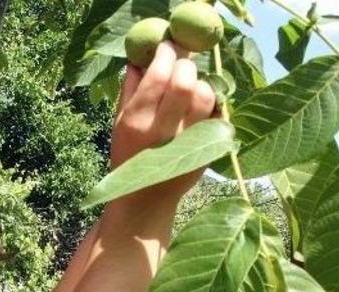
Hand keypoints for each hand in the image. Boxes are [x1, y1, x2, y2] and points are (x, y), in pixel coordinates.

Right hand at [109, 41, 215, 193]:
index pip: (159, 73)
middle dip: (186, 65)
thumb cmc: (129, 154)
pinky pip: (218, 114)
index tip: (169, 45)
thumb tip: (142, 55)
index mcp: (137, 119)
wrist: (146, 199)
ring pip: (206, 95)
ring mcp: (188, 141)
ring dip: (201, 83)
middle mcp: (163, 130)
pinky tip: (200, 106)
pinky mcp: (206, 149)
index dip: (167, 51)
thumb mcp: (120, 121)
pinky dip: (212, 104)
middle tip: (182, 64)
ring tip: (191, 87)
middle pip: (186, 81)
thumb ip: (131, 87)